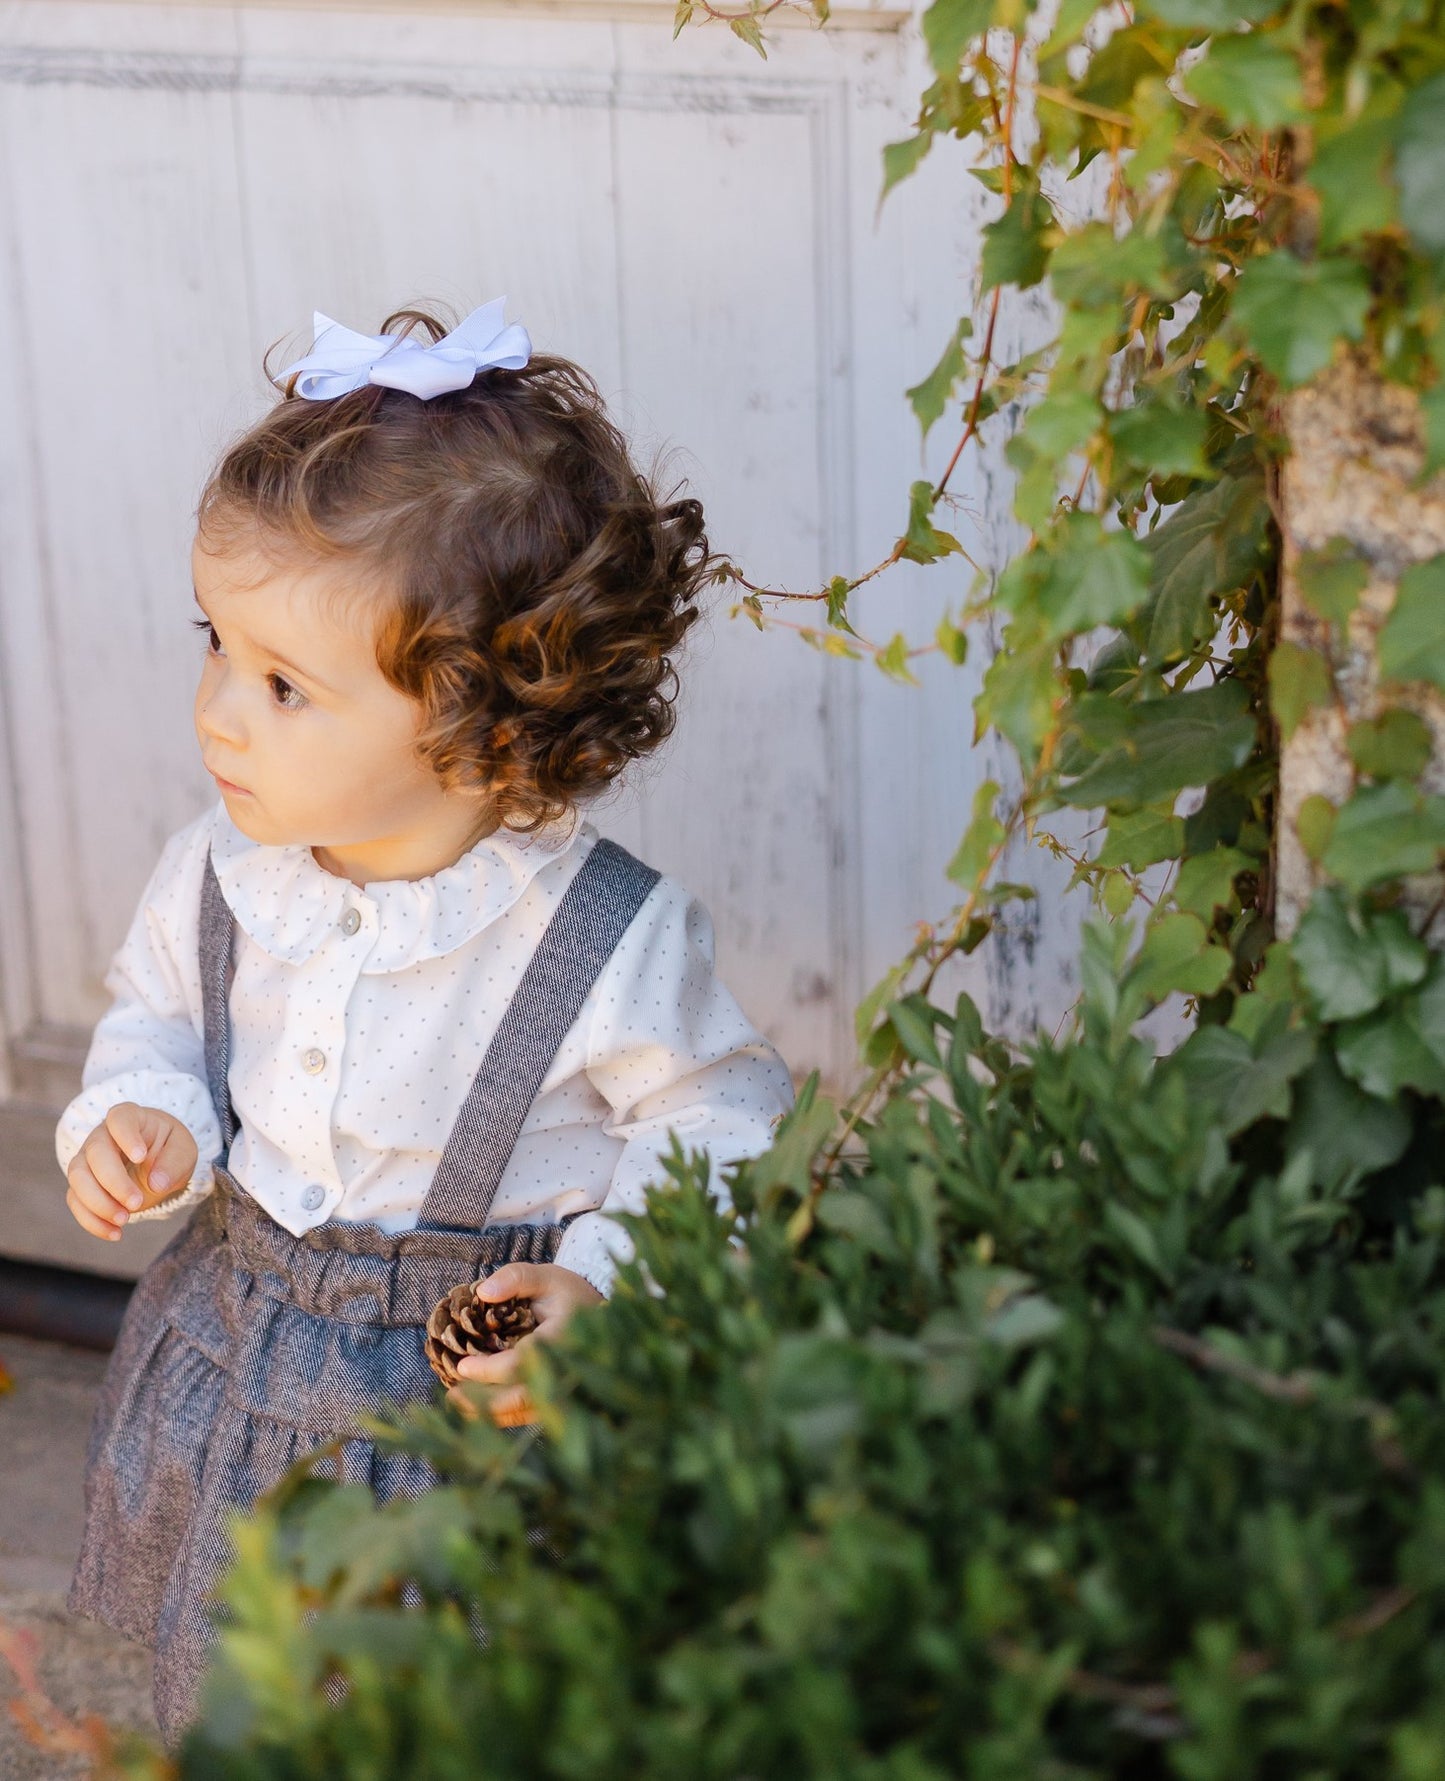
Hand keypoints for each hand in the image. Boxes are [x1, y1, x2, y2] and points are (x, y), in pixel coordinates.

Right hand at [65, 1103, 197, 1241]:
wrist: (156, 1162)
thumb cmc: (169, 1148)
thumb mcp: (184, 1150)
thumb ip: (175, 1162)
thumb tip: (156, 1183)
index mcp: (129, 1118)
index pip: (119, 1118)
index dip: (126, 1136)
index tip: (140, 1156)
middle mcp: (102, 1136)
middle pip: (95, 1153)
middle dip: (114, 1181)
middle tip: (136, 1203)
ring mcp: (87, 1160)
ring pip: (77, 1178)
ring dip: (98, 1203)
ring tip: (125, 1220)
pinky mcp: (81, 1185)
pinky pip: (76, 1201)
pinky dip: (92, 1220)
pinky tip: (115, 1233)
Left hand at [446, 1262, 602, 1426]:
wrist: (601, 1316)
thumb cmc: (569, 1295)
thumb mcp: (546, 1277)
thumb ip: (515, 1278)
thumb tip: (483, 1292)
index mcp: (563, 1339)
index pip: (520, 1364)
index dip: (488, 1370)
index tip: (461, 1366)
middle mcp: (566, 1370)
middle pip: (521, 1399)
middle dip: (484, 1402)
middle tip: (453, 1397)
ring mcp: (566, 1390)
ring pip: (525, 1412)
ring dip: (490, 1414)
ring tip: (459, 1407)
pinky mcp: (561, 1399)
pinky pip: (530, 1414)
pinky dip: (504, 1416)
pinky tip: (481, 1411)